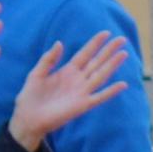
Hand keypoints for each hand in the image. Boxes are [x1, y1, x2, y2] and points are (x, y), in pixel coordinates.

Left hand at [7, 30, 132, 150]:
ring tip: (124, 54)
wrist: (28, 118)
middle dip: (109, 50)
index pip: (85, 54)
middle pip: (97, 62)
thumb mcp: (36, 74)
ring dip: (113, 65)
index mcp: (67, 70)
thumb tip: (59, 43)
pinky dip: (111, 91)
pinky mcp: (83, 105)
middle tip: (122, 39)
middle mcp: (78, 80)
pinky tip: (122, 84)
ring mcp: (82, 92)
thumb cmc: (30, 97)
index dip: (95, 43)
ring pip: (101, 75)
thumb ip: (48, 59)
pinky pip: (100, 97)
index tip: (106, 33)